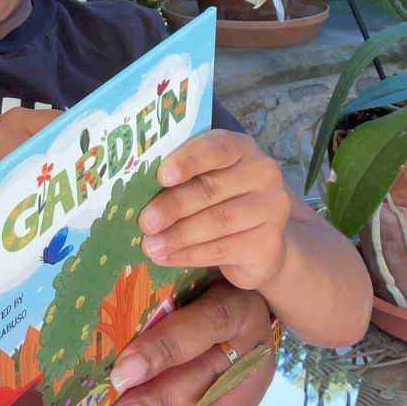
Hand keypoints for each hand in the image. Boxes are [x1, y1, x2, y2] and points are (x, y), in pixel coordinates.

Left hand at [105, 277, 276, 405]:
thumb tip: (110, 296)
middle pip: (205, 378)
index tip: (123, 371)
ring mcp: (255, 378)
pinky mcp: (248, 401)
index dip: (163, 350)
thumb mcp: (196, 274)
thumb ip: (166, 285)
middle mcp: (252, 345)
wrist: (253, 305)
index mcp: (238, 305)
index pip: (204, 326)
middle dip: (157, 399)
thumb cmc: (210, 284)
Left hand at [136, 129, 292, 290]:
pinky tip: (166, 258)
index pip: (216, 147)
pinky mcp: (269, 244)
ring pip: (216, 222)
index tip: (161, 176)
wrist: (263, 245)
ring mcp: (272, 209)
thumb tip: (135, 190)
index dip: (188, 160)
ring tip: (149, 245)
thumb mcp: (207, 182)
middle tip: (144, 222)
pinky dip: (188, 255)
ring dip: (177, 236)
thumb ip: (182, 179)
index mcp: (242, 149)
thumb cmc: (223, 203)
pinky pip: (222, 249)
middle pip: (211, 189)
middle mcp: (263, 174)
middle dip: (172, 206)